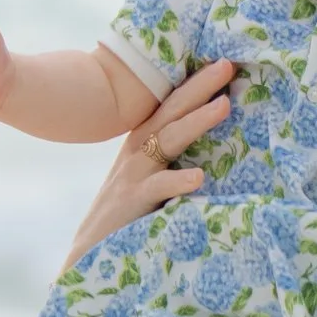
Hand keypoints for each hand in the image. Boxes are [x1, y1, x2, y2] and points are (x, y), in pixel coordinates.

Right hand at [62, 61, 234, 264]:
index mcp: (143, 144)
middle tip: (227, 65)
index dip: (194, 84)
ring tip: (224, 106)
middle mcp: (137, 152)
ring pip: (167, 140)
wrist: (89, 253)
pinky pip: (157, 189)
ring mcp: (133, 176)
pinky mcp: (132, 203)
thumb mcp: (150, 180)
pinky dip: (177, 181)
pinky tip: (199, 178)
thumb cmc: (127, 217)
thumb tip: (216, 149)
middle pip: (170, 111)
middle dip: (198, 86)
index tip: (222, 62)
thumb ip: (172, 161)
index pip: (170, 106)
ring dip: (196, 121)